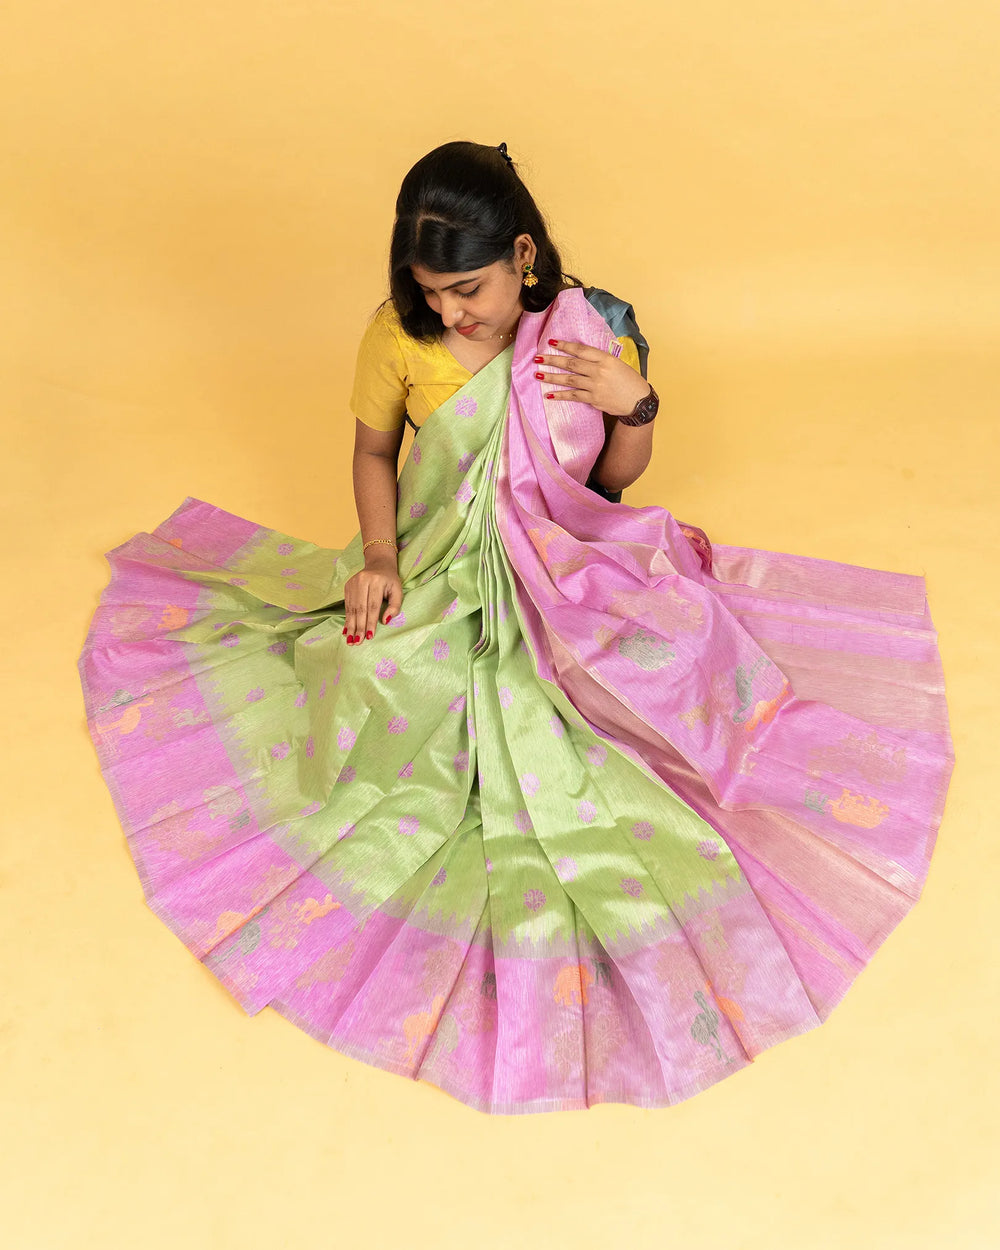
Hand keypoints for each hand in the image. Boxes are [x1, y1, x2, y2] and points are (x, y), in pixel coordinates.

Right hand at [342, 553, 402, 644]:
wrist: (378, 564)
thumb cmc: (390, 581)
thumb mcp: (398, 591)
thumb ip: (394, 606)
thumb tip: (385, 621)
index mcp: (376, 581)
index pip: (372, 606)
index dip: (370, 622)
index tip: (369, 636)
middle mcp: (362, 581)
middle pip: (360, 608)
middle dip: (358, 627)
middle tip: (357, 642)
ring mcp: (353, 583)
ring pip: (351, 608)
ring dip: (351, 626)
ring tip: (350, 640)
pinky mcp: (347, 586)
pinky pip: (347, 606)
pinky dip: (347, 619)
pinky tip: (346, 630)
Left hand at [534, 339, 650, 417]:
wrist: (638, 401)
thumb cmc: (629, 380)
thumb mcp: (617, 363)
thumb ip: (599, 359)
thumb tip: (581, 355)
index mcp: (605, 359)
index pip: (581, 350)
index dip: (565, 345)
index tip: (552, 342)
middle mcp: (599, 371)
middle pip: (571, 364)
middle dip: (552, 360)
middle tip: (538, 358)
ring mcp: (595, 386)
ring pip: (569, 379)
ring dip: (552, 377)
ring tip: (538, 374)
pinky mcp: (593, 399)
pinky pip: (573, 396)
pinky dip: (560, 395)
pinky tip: (549, 395)